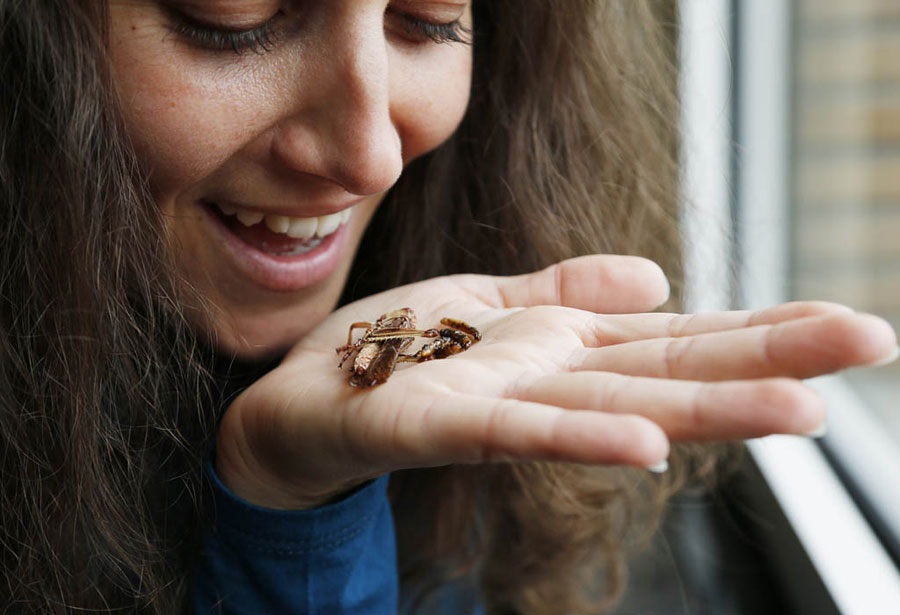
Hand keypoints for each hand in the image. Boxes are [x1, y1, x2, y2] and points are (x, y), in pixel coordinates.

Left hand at [214, 255, 897, 508]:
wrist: (300, 397)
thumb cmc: (393, 352)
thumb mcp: (484, 302)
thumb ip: (566, 292)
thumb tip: (660, 276)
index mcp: (562, 347)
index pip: (676, 334)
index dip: (760, 327)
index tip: (845, 323)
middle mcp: (546, 382)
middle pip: (668, 367)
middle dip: (769, 360)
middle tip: (870, 347)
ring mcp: (498, 410)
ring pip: (612, 406)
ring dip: (704, 409)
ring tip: (799, 411)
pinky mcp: (435, 425)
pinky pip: (514, 432)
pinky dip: (580, 437)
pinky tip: (645, 443)